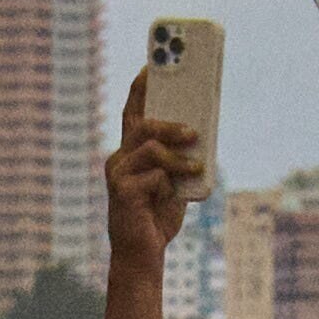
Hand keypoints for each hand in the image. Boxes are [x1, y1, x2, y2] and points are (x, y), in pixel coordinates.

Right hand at [104, 102, 207, 271]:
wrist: (143, 254)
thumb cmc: (158, 215)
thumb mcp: (176, 180)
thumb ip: (181, 157)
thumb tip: (200, 132)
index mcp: (131, 150)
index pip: (134, 110)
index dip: (142, 86)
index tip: (153, 64)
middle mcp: (119, 157)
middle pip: (143, 124)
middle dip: (170, 122)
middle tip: (194, 131)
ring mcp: (118, 173)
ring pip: (150, 147)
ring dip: (178, 156)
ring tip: (196, 166)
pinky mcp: (121, 192)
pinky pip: (153, 176)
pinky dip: (169, 184)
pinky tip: (174, 195)